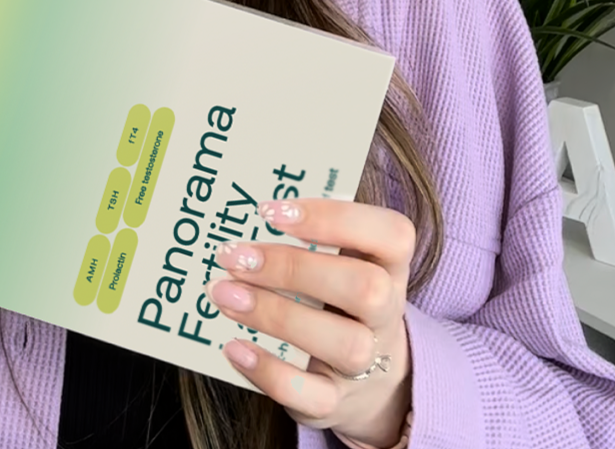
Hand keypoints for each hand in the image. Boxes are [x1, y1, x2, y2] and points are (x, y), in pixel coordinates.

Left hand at [205, 198, 414, 447]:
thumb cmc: (333, 297)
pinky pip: (312, 395)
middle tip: (234, 256)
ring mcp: (366, 363)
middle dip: (294, 268)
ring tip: (223, 294)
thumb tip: (236, 214)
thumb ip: (303, 237)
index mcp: (388, 264)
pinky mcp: (336, 402)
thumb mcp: (334, 262)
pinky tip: (233, 346)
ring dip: (276, 316)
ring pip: (345, 344)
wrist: (363, 379)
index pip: (391, 233)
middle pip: (366, 288)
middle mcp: (386, 313)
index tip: (269, 211)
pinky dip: (269, 371)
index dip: (334, 217)